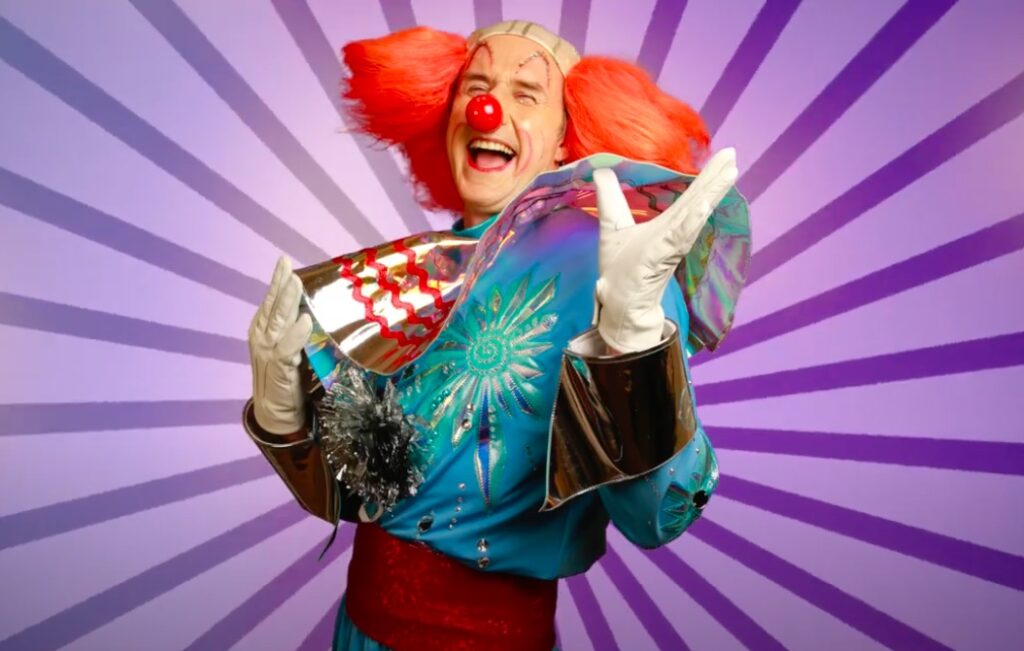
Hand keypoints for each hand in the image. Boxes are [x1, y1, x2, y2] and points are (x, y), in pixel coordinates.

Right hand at [248, 256, 313, 433]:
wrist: (275, 412)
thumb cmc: (286, 377)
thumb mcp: (289, 348)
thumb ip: (295, 330)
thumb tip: (313, 309)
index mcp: (261, 331)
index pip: (269, 302)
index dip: (276, 283)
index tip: (284, 262)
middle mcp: (260, 339)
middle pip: (271, 308)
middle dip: (280, 286)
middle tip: (286, 265)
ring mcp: (267, 353)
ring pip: (277, 323)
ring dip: (287, 302)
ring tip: (295, 283)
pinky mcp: (279, 369)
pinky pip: (287, 348)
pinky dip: (295, 334)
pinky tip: (304, 321)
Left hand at [593, 148, 737, 351]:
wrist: (617, 302)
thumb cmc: (619, 269)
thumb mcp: (612, 225)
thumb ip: (609, 198)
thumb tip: (602, 170)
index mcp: (666, 224)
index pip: (690, 195)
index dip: (707, 176)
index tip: (725, 154)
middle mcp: (673, 233)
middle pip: (698, 201)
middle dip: (716, 178)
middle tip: (733, 154)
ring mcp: (668, 246)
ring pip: (694, 216)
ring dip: (711, 194)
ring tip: (729, 173)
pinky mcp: (659, 258)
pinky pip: (678, 238)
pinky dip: (691, 223)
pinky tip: (704, 207)